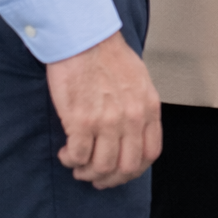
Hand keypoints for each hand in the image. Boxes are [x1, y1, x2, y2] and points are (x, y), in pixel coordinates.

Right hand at [44, 31, 161, 188]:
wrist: (84, 39)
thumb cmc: (108, 56)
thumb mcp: (139, 81)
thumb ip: (139, 108)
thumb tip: (133, 133)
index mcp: (148, 108)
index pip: (151, 153)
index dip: (134, 170)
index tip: (120, 171)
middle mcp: (131, 118)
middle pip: (127, 167)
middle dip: (110, 178)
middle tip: (96, 176)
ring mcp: (107, 121)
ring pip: (101, 166)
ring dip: (87, 171)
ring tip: (77, 163)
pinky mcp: (81, 121)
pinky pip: (78, 155)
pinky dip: (71, 160)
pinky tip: (66, 152)